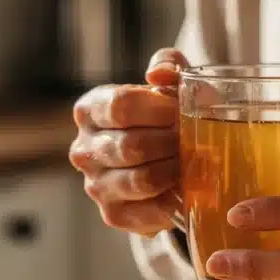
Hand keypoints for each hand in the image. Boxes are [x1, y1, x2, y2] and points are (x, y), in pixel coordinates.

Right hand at [70, 48, 187, 234]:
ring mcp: (95, 185)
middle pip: (132, 146)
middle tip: (194, 140)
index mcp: (91, 109)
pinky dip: (175, 200)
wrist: (168, 161)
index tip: (181, 112)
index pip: (120, 106)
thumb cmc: (168, 115)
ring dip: (175, 171)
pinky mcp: (113, 214)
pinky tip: (187, 188)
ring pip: (141, 180)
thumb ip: (168, 65)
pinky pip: (149, 211)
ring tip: (193, 161)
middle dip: (171, 143)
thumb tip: (158, 75)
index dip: (158, 109)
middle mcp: (84, 149)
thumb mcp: (171, 82)